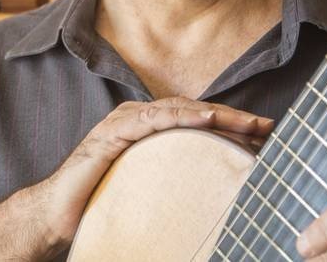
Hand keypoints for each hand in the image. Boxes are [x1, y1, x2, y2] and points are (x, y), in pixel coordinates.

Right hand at [33, 97, 273, 252]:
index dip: (233, 124)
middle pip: (195, 110)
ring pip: (179, 110)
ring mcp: (124, 122)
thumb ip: (176, 179)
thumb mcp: (149, 189)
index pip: (198, 120)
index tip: (266, 134)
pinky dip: (180, 117)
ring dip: (217, 114)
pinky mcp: (111, 134)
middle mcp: (139, 118)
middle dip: (234, 117)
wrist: (58, 216)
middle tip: (268, 126)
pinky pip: (150, 120)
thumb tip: (218, 194)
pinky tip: (204, 119)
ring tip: (247, 123)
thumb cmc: (101, 204)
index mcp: (149, 129)